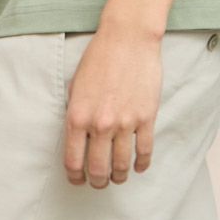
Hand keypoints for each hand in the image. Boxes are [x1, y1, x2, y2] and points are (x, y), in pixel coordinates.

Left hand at [63, 24, 162, 187]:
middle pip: (98, 170)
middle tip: (100, 182)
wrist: (128, 37)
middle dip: (98, 182)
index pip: (73, 162)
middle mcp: (100, 125)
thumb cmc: (99, 57)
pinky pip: (144, 152)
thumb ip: (76, 115)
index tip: (79, 180)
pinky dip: (141, 164)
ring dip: (119, 176)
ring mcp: (125, 123)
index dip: (75, 177)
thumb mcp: (76, 86)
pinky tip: (138, 166)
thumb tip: (78, 139)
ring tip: (118, 176)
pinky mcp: (146, 118)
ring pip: (121, 166)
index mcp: (78, 117)